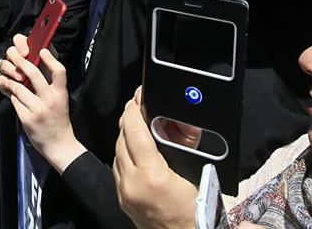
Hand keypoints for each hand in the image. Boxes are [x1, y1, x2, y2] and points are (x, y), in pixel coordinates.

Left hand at [0, 34, 86, 171]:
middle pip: (33, 73)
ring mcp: (38, 109)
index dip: (51, 58)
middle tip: (14, 56)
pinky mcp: (27, 118)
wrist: (59, 145)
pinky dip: (11, 95)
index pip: (59, 71)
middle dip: (20, 61)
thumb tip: (33, 65)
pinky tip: (11, 94)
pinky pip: (14, 100)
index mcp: (61, 93)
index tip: (42, 50)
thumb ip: (50, 85)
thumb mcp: (60, 100)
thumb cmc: (57, 119)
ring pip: (19, 86)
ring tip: (7, 78)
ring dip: (10, 80)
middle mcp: (51, 100)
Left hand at [113, 88, 197, 228]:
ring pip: (117, 152)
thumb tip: (171, 122)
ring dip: (125, 138)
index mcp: (153, 176)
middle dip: (129, 121)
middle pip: (122, 140)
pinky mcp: (122, 198)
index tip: (136, 100)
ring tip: (137, 127)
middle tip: (137, 108)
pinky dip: (124, 155)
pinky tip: (135, 150)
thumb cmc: (194, 212)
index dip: (133, 112)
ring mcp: (124, 192)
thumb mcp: (193, 174)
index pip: (135, 132)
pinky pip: (117, 167)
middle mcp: (133, 183)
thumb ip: (180, 146)